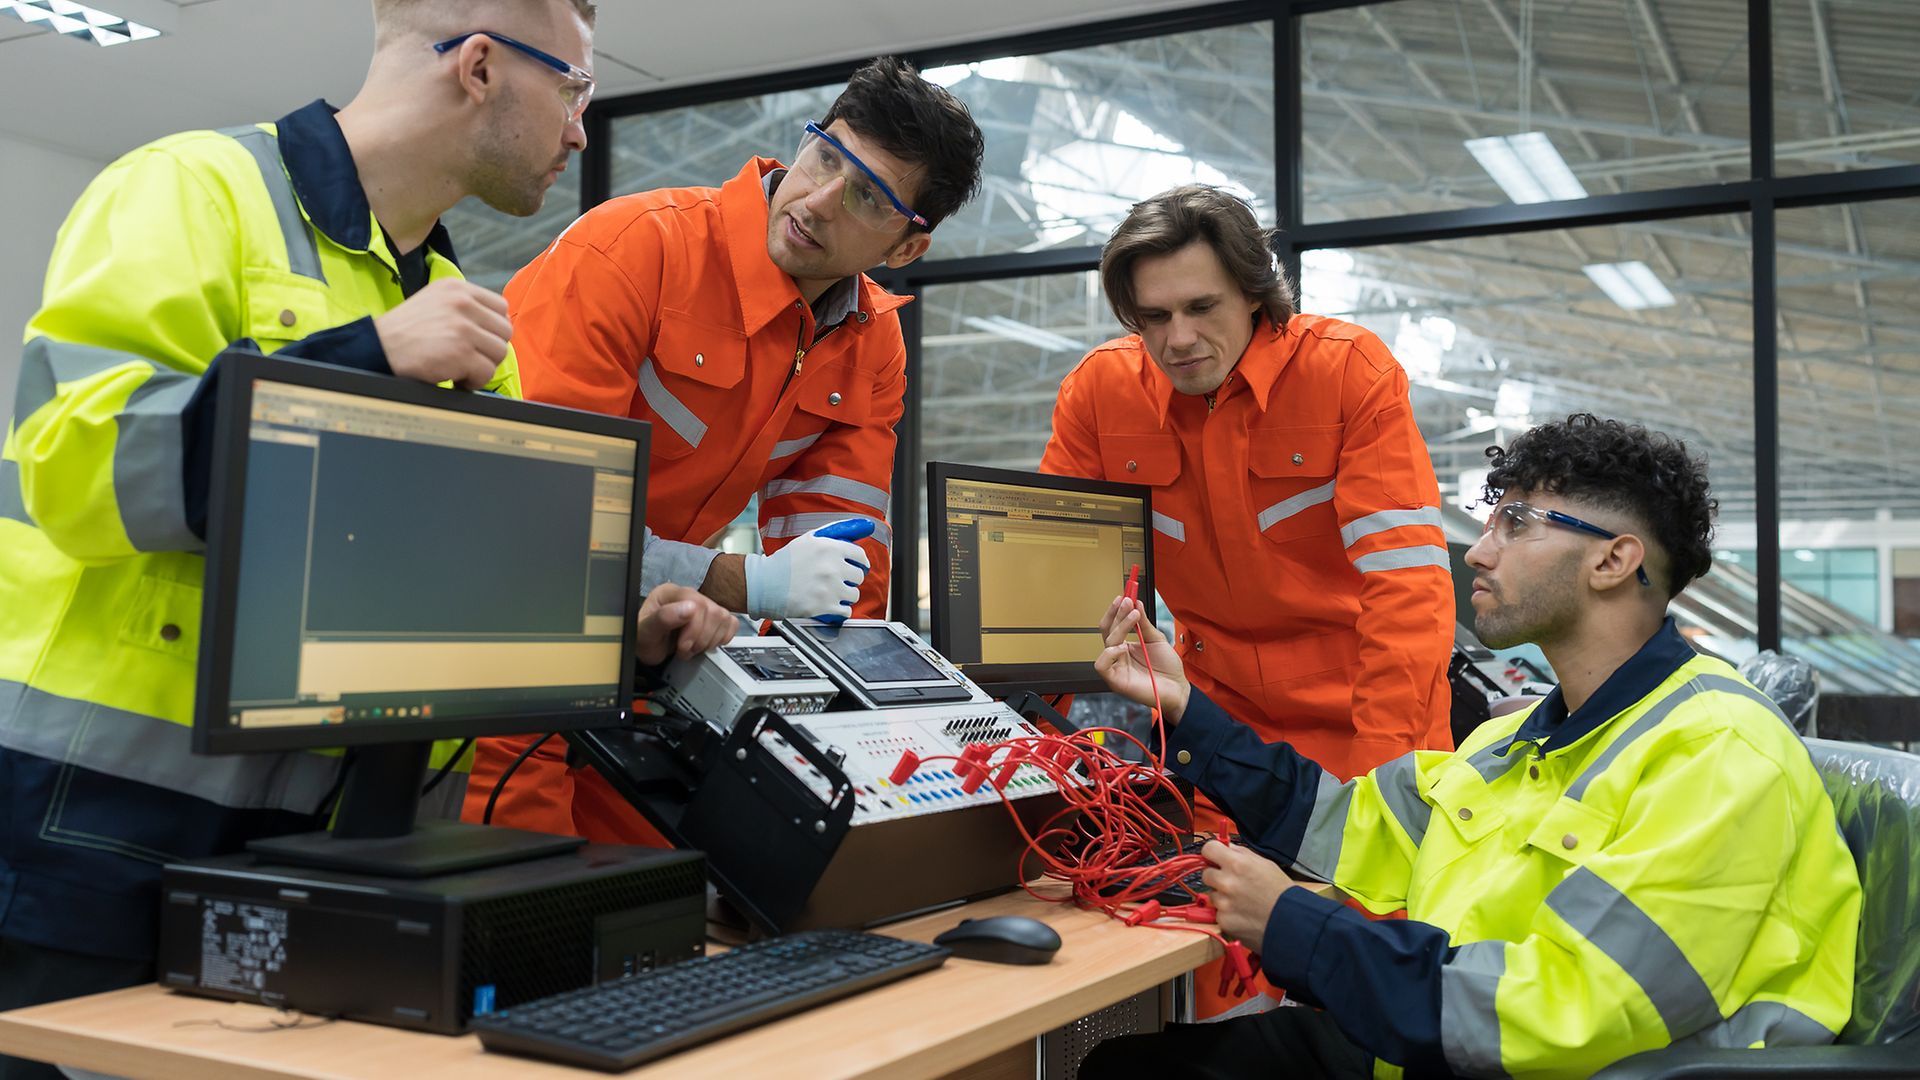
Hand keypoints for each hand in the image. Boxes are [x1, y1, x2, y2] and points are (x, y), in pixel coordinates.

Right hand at [373, 279, 511, 388]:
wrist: (378, 348)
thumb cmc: (405, 331)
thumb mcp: (435, 302)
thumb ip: (463, 307)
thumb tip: (494, 326)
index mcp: (457, 288)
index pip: (500, 307)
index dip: (492, 328)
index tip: (478, 340)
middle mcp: (463, 303)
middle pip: (504, 331)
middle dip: (489, 349)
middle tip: (468, 358)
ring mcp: (464, 327)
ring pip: (499, 352)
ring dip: (482, 366)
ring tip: (459, 368)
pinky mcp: (462, 352)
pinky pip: (487, 372)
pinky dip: (473, 381)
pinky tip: (454, 378)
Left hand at [634, 583, 737, 665]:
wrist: (648, 650)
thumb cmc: (644, 639)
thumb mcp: (646, 632)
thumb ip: (663, 618)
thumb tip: (689, 608)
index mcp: (671, 593)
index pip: (698, 603)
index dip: (695, 628)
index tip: (683, 646)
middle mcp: (689, 596)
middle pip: (713, 612)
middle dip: (700, 638)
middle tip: (684, 650)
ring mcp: (704, 606)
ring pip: (724, 618)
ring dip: (709, 640)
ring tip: (693, 648)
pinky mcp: (713, 619)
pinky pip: (731, 624)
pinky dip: (722, 638)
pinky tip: (706, 643)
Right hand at [743, 518, 873, 620]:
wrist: (765, 584)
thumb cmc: (787, 561)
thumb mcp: (811, 538)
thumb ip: (838, 531)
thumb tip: (867, 526)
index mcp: (830, 548)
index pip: (860, 556)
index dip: (859, 563)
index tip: (856, 567)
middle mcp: (832, 568)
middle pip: (859, 577)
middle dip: (849, 579)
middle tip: (836, 580)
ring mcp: (829, 589)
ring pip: (854, 595)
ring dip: (845, 595)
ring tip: (829, 592)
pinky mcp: (825, 607)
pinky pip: (846, 611)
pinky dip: (839, 610)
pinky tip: (828, 604)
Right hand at [1094, 596, 1189, 722]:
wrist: (1178, 689)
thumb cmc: (1168, 668)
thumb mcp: (1157, 639)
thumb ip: (1144, 623)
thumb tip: (1136, 602)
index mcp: (1125, 646)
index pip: (1113, 625)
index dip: (1116, 610)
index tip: (1124, 595)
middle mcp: (1118, 655)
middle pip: (1108, 630)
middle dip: (1117, 613)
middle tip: (1127, 601)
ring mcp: (1116, 667)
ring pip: (1107, 643)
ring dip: (1119, 627)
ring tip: (1134, 616)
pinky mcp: (1115, 680)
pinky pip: (1101, 665)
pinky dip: (1109, 654)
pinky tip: (1124, 647)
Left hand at [1200, 841, 1300, 949]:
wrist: (1291, 921)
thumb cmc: (1281, 893)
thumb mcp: (1265, 864)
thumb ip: (1242, 854)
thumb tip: (1227, 847)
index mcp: (1237, 864)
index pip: (1208, 849)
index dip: (1212, 853)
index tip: (1214, 857)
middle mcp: (1227, 882)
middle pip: (1206, 874)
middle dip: (1217, 877)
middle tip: (1232, 883)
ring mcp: (1224, 903)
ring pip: (1211, 895)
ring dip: (1222, 897)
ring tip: (1242, 901)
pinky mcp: (1223, 920)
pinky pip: (1217, 913)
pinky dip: (1227, 913)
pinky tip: (1243, 913)